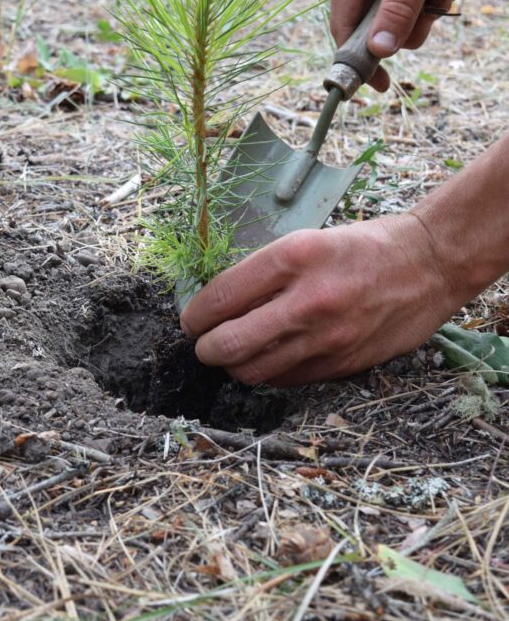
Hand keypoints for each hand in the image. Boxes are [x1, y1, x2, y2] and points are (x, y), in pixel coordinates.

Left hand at [180, 214, 462, 386]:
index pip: (221, 297)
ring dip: (234, 365)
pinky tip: (269, 357)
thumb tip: (217, 303)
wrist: (429, 264)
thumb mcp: (307, 240)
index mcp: (294, 257)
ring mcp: (327, 337)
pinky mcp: (343, 364)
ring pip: (253, 371)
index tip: (191, 318)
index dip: (195, 314)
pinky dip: (268, 372)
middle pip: (228, 344)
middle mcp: (307, 300)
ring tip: (234, 351)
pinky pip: (286, 380)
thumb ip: (264, 272)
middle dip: (205, 347)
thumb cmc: (364, 246)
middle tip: (204, 341)